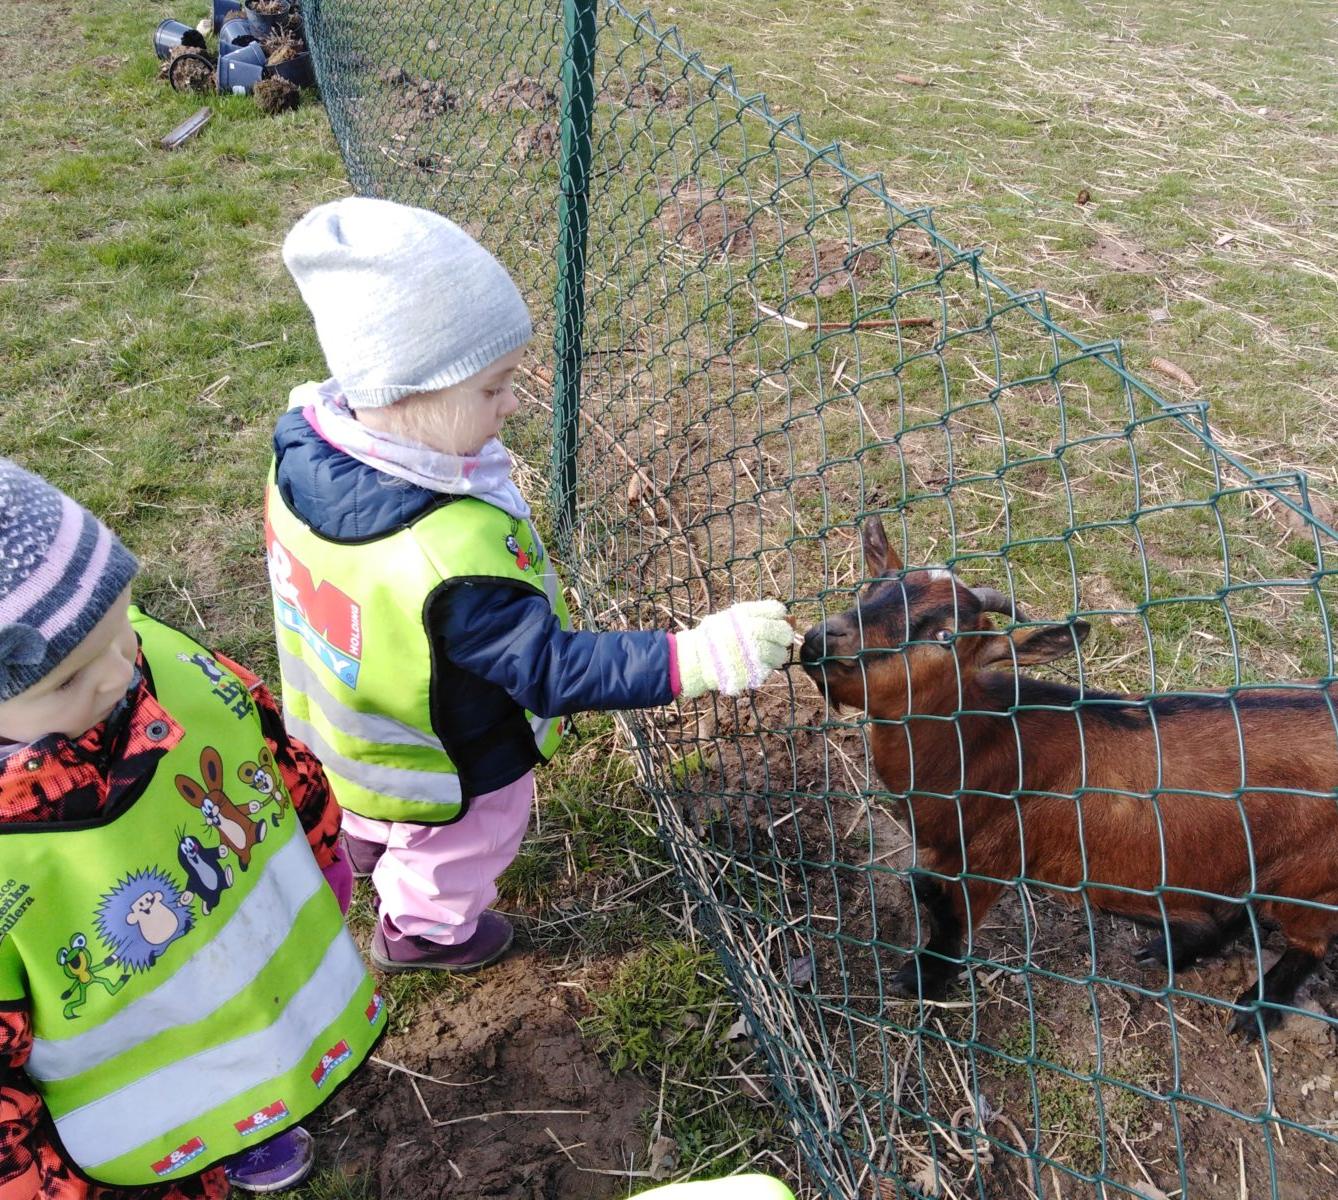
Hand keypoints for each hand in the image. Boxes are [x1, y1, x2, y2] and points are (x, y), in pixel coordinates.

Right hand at [675, 600, 791, 698]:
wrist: (695, 660)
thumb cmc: (715, 637)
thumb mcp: (733, 617)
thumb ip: (759, 614)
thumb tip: (791, 617)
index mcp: (746, 615)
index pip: (777, 610)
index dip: (778, 617)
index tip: (772, 623)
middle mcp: (752, 632)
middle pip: (784, 632)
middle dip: (782, 637)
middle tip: (774, 641)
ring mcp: (754, 653)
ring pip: (781, 654)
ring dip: (775, 655)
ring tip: (761, 655)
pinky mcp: (753, 672)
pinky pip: (770, 670)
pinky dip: (765, 668)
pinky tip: (752, 665)